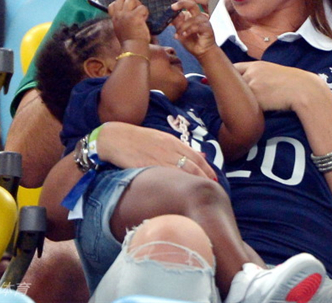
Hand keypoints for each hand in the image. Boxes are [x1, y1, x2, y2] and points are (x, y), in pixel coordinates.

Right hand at [96, 122, 217, 180]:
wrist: (116, 138)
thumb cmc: (140, 139)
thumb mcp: (164, 139)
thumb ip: (182, 148)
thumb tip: (202, 155)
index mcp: (174, 142)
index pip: (197, 157)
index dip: (207, 169)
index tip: (214, 179)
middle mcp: (169, 149)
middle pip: (192, 166)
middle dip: (204, 178)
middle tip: (211, 189)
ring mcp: (158, 158)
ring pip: (180, 172)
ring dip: (192, 182)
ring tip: (200, 193)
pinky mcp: (146, 167)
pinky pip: (163, 176)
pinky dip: (174, 184)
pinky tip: (180, 192)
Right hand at [108, 0, 149, 45]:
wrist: (133, 48)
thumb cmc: (130, 42)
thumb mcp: (121, 30)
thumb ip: (122, 22)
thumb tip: (130, 15)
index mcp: (115, 19)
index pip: (112, 4)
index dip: (120, 4)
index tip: (128, 9)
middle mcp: (119, 15)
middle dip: (130, 0)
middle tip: (136, 8)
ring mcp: (126, 15)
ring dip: (138, 5)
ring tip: (141, 14)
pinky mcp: (135, 16)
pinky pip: (142, 7)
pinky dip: (146, 12)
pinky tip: (145, 20)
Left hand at [171, 0, 216, 57]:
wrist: (202, 52)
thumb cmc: (192, 41)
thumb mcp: (181, 30)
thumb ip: (177, 22)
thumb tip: (169, 14)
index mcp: (194, 15)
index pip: (191, 3)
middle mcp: (200, 16)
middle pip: (192, 5)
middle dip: (182, 3)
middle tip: (172, 7)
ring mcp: (204, 22)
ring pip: (191, 19)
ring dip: (182, 27)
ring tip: (178, 35)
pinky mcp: (208, 29)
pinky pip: (197, 27)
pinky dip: (188, 31)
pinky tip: (184, 35)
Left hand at [233, 61, 326, 111]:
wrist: (304, 90)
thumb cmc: (293, 83)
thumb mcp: (273, 71)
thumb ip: (259, 74)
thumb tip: (250, 84)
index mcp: (256, 65)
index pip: (233, 68)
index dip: (228, 76)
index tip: (222, 82)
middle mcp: (252, 73)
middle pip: (231, 81)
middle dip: (230, 89)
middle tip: (230, 97)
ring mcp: (252, 85)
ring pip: (236, 94)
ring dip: (238, 101)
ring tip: (242, 107)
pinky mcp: (256, 98)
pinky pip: (245, 105)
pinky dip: (246, 109)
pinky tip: (251, 112)